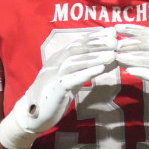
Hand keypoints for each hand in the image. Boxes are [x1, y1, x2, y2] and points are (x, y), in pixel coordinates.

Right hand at [0, 29, 116, 148]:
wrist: (34, 116)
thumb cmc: (56, 95)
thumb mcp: (73, 79)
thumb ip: (87, 68)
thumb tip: (109, 58)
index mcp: (59, 58)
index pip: (78, 43)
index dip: (94, 36)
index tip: (111, 32)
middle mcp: (55, 63)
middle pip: (76, 48)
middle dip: (96, 43)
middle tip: (114, 41)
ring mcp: (53, 76)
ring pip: (74, 61)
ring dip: (94, 57)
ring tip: (111, 54)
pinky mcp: (54, 89)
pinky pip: (71, 79)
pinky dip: (86, 73)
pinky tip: (100, 69)